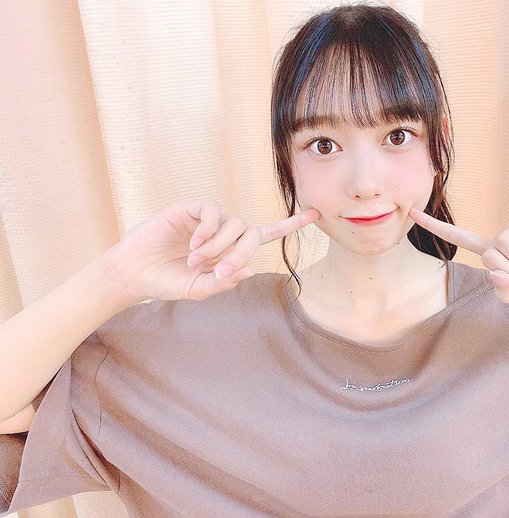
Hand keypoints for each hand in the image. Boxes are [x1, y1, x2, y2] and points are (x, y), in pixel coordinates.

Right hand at [103, 199, 319, 301]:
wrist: (134, 273)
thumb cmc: (167, 283)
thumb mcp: (198, 289)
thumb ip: (223, 282)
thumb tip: (249, 270)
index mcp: (230, 251)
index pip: (267, 234)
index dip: (290, 225)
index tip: (316, 215)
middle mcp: (223, 233)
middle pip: (251, 233)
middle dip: (240, 254)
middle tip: (217, 272)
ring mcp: (207, 221)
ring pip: (233, 224)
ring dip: (218, 246)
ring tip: (194, 261)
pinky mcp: (189, 210)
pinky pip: (212, 211)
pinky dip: (208, 230)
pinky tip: (192, 245)